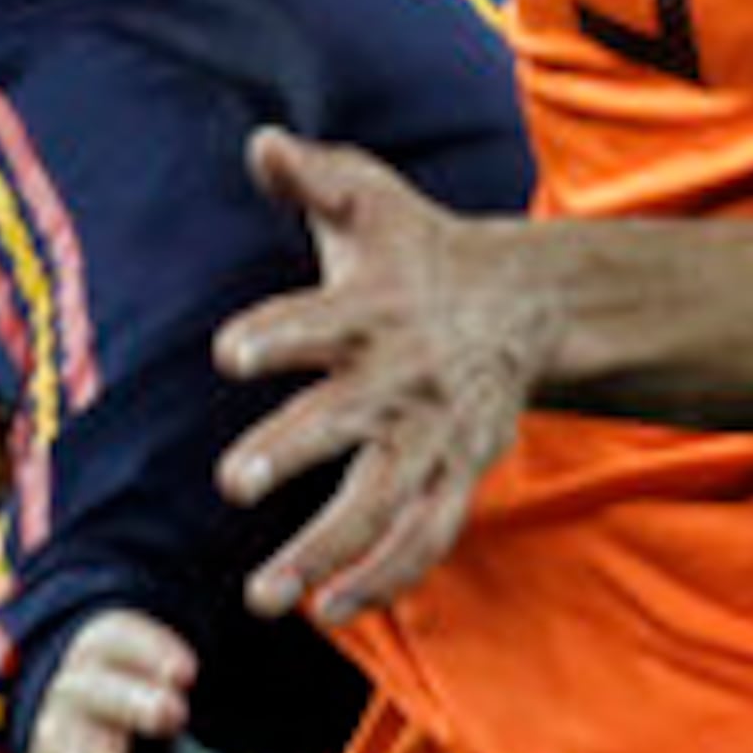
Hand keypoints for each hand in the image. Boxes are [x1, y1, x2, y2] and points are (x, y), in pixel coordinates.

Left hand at [215, 130, 544, 625]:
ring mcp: (435, 437)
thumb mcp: (370, 197)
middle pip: (348, 420)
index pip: (321, 321)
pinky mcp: (457, 476)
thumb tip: (261, 141)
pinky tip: (327, 611)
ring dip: (326, 550)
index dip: (276, 334)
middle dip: (292, 450)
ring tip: (267, 595)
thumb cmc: (419, 247)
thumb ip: (311, 174)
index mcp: (375, 308)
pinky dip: (382, 579)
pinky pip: (424, 540)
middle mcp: (405, 378)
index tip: (228, 352)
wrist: (524, 300)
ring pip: (385, 502)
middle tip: (233, 482)